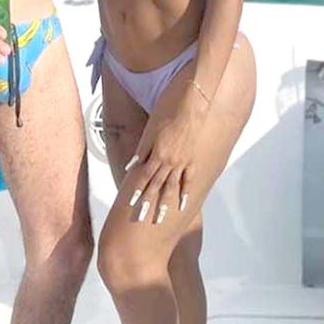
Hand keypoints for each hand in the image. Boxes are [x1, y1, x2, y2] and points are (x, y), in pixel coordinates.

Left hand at [119, 107, 204, 226]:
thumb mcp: (151, 130)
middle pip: (157, 186)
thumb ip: (142, 150)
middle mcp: (170, 162)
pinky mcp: (192, 160)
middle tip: (143, 217)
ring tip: (161, 217)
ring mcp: (182, 163)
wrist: (192, 105)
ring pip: (172, 187)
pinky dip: (185, 193)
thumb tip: (132, 165)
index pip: (144, 177)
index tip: (131, 203)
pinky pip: (189, 180)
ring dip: (165, 203)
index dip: (137, 190)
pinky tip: (182, 204)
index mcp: (158, 154)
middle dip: (148, 203)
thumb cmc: (169, 113)